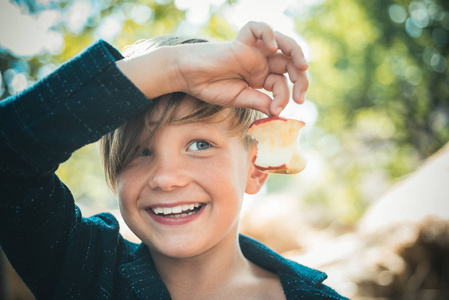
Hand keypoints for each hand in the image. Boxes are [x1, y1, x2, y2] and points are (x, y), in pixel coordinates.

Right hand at [117, 21, 308, 115]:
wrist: (189, 77)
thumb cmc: (210, 88)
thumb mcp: (240, 99)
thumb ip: (259, 102)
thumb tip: (279, 112)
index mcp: (260, 78)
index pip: (281, 84)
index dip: (285, 96)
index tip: (278, 110)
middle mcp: (260, 62)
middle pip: (289, 64)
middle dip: (300, 79)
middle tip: (301, 95)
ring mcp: (253, 50)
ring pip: (282, 43)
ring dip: (296, 53)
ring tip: (303, 67)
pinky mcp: (242, 41)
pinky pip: (258, 29)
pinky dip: (268, 34)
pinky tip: (272, 48)